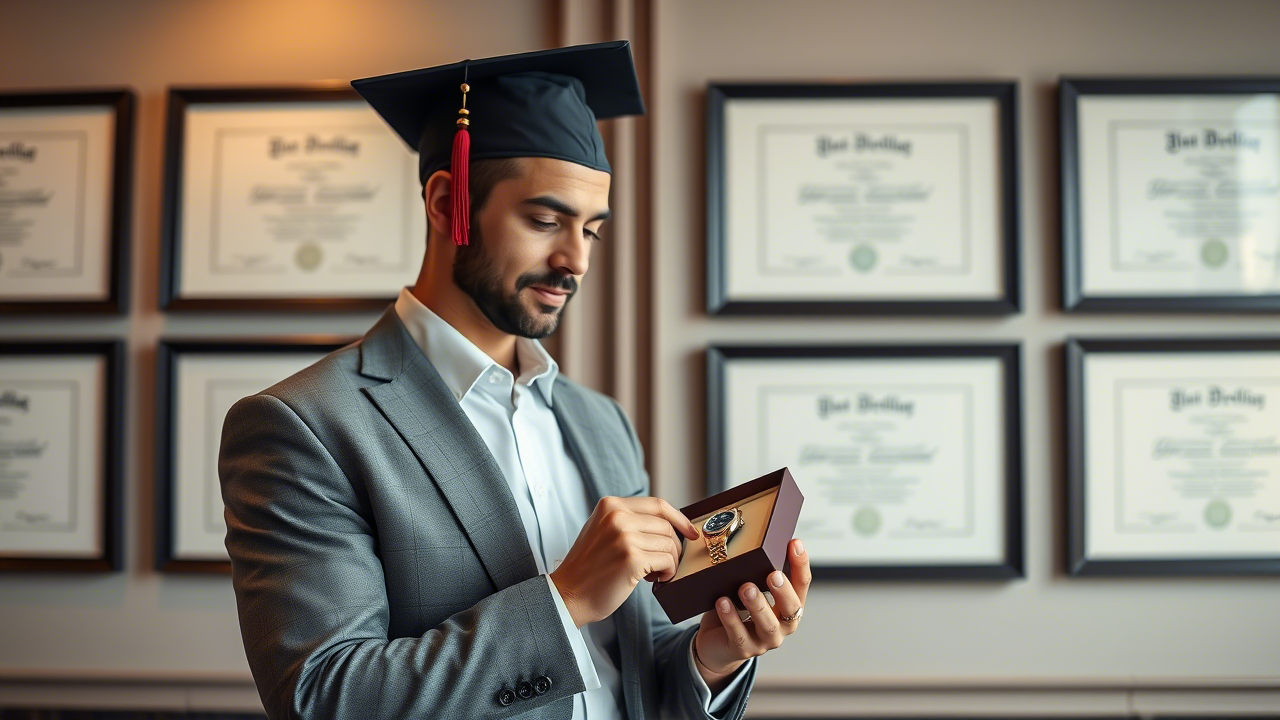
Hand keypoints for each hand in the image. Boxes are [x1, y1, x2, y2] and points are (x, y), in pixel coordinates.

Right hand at [550, 495, 698, 626]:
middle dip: (672, 547)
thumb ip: (628, 520)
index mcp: (610, 505)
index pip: (657, 504)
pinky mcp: (631, 558)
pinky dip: (667, 573)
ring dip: (669, 562)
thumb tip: (668, 523)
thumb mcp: (603, 531)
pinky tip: (654, 580)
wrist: (568, 595)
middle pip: (666, 526)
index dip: (679, 519)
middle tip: (661, 565)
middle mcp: (617, 516)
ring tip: (654, 574)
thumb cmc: (589, 568)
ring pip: (669, 544)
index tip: (690, 533)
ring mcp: (623, 536)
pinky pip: (666, 561)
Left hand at [692, 538, 809, 683]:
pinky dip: (730, 617)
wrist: (718, 645)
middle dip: (783, 591)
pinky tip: (722, 602)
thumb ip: (757, 573)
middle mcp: (782, 626)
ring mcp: (764, 640)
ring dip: (757, 605)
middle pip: (791, 609)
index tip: (795, 543)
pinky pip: (738, 634)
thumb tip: (757, 542)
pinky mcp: (743, 649)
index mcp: (789, 607)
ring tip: (746, 587)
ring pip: (766, 625)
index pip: (802, 584)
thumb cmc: (737, 610)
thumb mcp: (751, 589)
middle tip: (773, 574)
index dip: (801, 564)